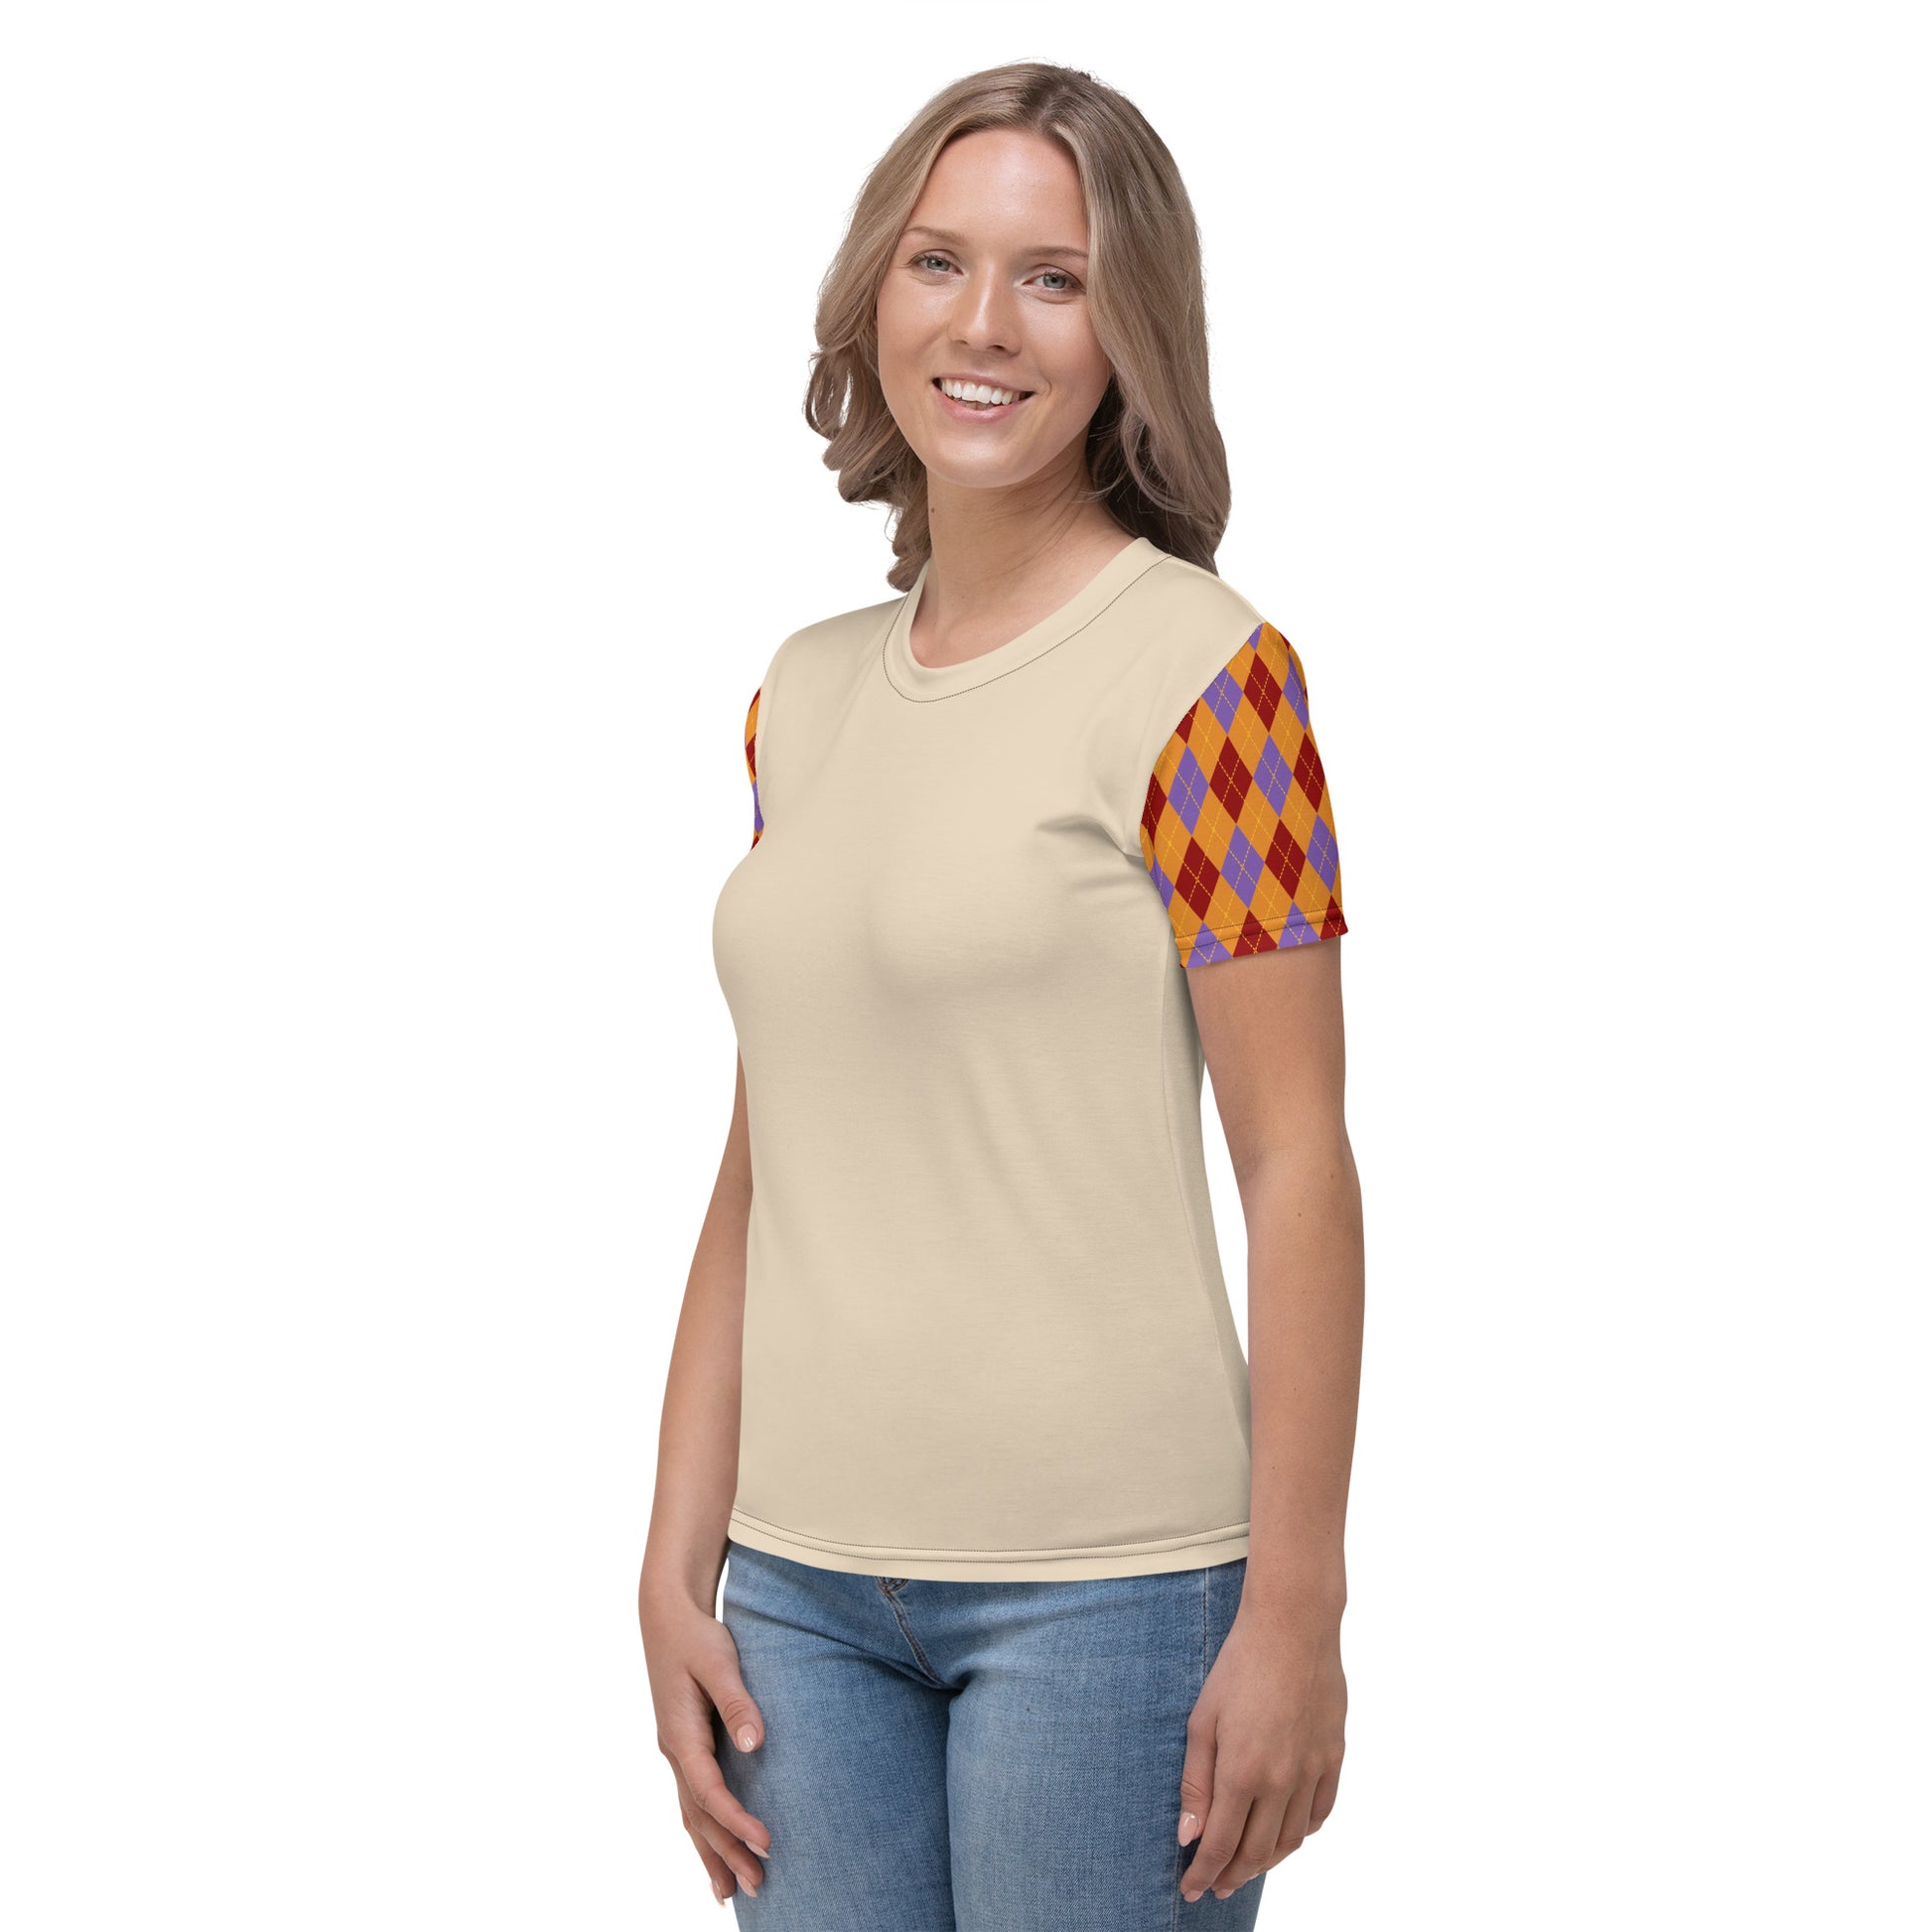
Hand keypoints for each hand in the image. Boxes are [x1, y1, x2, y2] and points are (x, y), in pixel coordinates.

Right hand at [640, 1584, 772, 1906]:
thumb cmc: (695, 1635)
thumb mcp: (718, 1661)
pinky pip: (693, 1799)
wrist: (667, 1616)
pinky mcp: (685, 1746)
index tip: (766, 1843)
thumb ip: (736, 1702)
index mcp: (680, 1734)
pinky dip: (703, 1829)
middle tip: (757, 1886)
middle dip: (726, 1852)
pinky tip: (714, 1850)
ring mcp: (677, 1751)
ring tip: (731, 1892)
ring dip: (712, 1851)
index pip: (709, 1791)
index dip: (736, 1821)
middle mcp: (674, 1750)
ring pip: (692, 1813)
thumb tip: (755, 1745)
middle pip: (699, 1814)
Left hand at [1176, 1592, 1345, 1903]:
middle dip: (1232, 1875)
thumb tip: (1189, 1836)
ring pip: (1291, 1840)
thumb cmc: (1238, 1667)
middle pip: (1256, 1852)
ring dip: (1266, 1862)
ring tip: (1246, 1866)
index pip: (1220, 1845)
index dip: (1204, 1874)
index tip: (1191, 1890)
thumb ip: (1195, 1783)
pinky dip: (1302, 1833)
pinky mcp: (1333, 1757)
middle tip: (1215, 1885)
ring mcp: (1312, 1771)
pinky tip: (1287, 1835)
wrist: (1292, 1628)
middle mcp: (1280, 1781)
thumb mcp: (1202, 1721)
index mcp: (1241, 1772)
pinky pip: (1320, 1812)